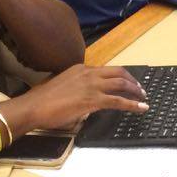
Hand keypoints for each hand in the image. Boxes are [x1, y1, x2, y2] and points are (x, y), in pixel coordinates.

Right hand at [18, 64, 148, 129]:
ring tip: (143, 97)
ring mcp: (91, 86)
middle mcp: (88, 73)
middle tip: (140, 89)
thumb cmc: (42, 101)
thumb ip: (76, 89)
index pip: (106, 70)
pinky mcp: (93, 100)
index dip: (119, 76)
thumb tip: (83, 99)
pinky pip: (118, 101)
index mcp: (81, 69)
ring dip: (135, 91)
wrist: (33, 107)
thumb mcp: (62, 87)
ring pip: (121, 84)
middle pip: (118, 72)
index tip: (126, 82)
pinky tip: (141, 108)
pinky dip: (133, 104)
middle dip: (132, 80)